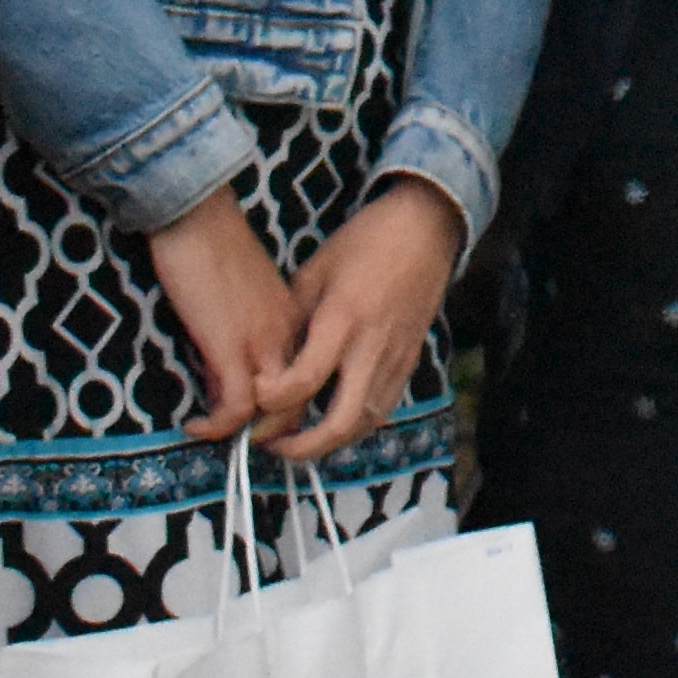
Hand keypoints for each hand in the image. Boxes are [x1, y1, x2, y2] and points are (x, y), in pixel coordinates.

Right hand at [145, 186, 306, 443]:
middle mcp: (287, 335)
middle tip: (245, 443)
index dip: (289, 404)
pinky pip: (237, 406)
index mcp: (295, 319)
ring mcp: (262, 342)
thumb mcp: (247, 292)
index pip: (310, 376)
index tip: (259, 417)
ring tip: (217, 436)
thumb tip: (229, 371)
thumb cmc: (213, 245)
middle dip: (279, 431)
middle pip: (304, 400)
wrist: (197, 214)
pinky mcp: (230, 346)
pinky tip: (196, 425)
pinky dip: (217, 425)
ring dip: (251, 434)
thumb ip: (250, 327)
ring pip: (279, 410)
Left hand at [266, 179, 460, 461]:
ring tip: (295, 439)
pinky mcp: (408, 363)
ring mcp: (395, 359)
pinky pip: (380, 410)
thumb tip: (267, 362)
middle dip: (302, 447)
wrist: (424, 230)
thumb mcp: (314, 273)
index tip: (253, 397)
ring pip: (363, 425)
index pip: (305, 381)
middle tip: (270, 445)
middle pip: (340, 423)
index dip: (273, 401)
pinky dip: (352, 424)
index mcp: (343, 319)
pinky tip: (329, 419)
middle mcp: (372, 348)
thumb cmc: (365, 243)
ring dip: (328, 442)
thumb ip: (293, 322)